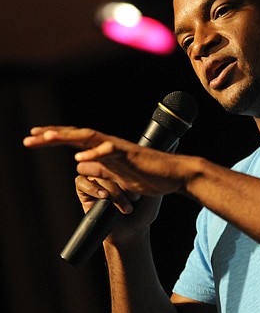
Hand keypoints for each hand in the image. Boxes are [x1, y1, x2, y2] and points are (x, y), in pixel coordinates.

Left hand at [23, 126, 190, 242]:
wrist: (177, 176)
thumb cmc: (151, 176)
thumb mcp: (119, 177)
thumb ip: (101, 169)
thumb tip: (78, 163)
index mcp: (107, 152)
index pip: (76, 142)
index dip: (55, 139)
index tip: (33, 138)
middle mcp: (111, 146)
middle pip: (77, 135)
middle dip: (52, 136)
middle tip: (28, 136)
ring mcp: (121, 149)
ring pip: (90, 138)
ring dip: (68, 137)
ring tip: (46, 137)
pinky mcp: (132, 155)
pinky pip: (111, 152)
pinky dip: (95, 152)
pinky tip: (79, 155)